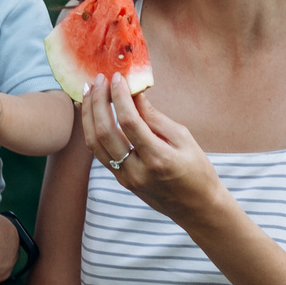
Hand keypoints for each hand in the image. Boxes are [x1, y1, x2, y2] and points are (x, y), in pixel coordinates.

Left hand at [82, 73, 224, 224]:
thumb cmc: (197, 170)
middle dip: (98, 102)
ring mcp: (126, 178)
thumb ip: (156, 118)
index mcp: (158, 158)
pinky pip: (99, 153)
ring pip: (95, 144)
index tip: (117, 77)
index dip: (120, 96)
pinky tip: (91, 113)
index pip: (129, 122)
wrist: (197, 208)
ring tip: (88, 92)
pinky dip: (92, 130)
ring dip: (88, 115)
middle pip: (105, 132)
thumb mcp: (184, 139)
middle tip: (98, 79)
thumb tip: (134, 93)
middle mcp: (137, 171)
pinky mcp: (121, 180)